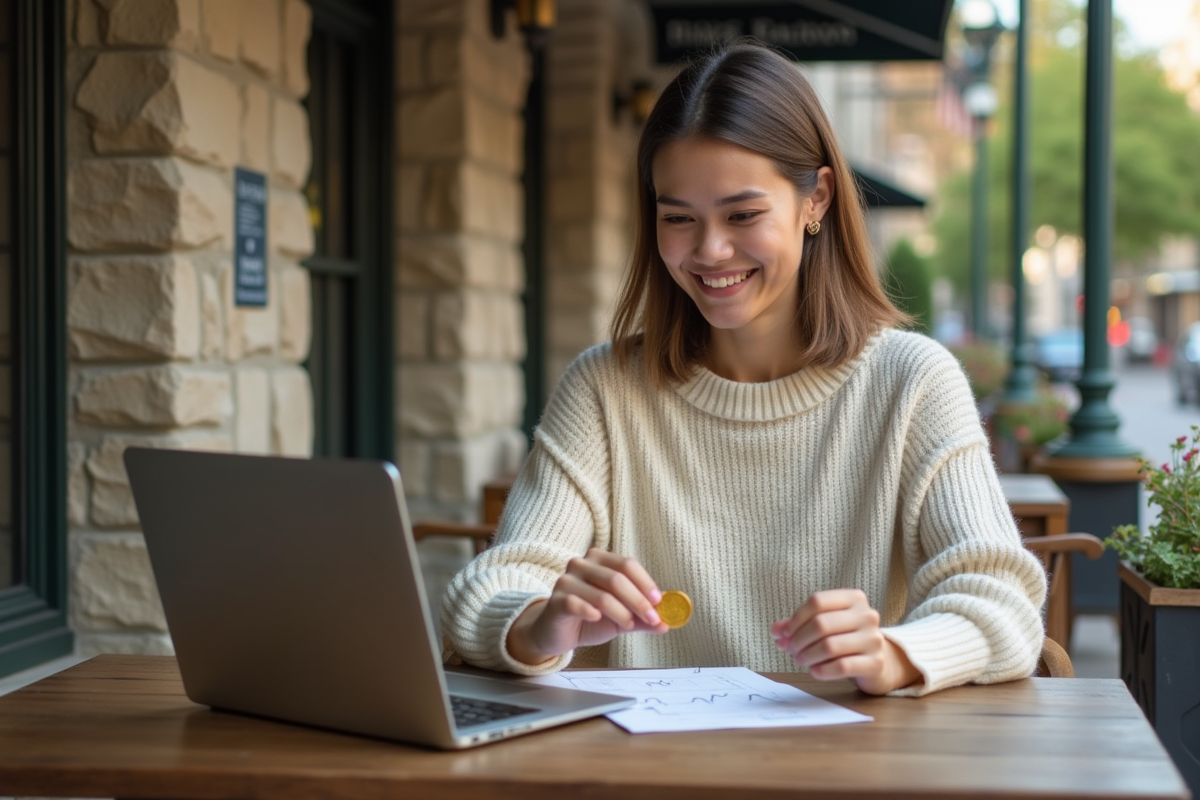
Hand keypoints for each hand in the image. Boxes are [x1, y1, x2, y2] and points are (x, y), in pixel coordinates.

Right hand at [506, 548, 669, 666]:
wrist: (555, 632)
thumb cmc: (589, 617)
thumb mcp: (620, 617)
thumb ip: (641, 618)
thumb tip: (666, 623)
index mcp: (599, 559)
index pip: (627, 565)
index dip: (646, 583)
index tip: (659, 602)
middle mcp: (581, 564)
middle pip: (616, 578)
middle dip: (639, 601)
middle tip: (652, 619)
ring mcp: (566, 581)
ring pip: (601, 594)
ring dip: (621, 612)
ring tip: (629, 626)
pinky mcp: (555, 601)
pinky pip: (577, 604)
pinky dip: (591, 612)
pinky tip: (598, 619)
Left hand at [770, 589, 921, 694]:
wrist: (878, 661)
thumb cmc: (845, 638)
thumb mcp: (825, 625)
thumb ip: (798, 624)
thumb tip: (776, 630)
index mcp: (854, 598)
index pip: (817, 601)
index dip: (796, 619)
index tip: (785, 634)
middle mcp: (867, 615)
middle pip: (821, 624)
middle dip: (799, 639)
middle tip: (791, 650)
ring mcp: (874, 639)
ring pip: (830, 646)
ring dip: (808, 656)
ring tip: (801, 660)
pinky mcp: (876, 662)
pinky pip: (842, 666)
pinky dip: (822, 670)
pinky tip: (815, 671)